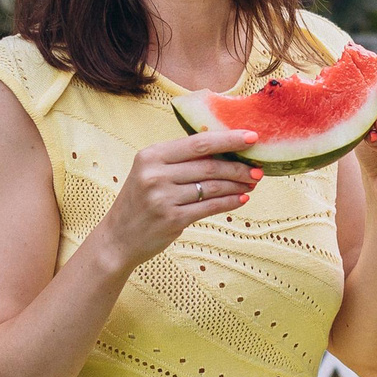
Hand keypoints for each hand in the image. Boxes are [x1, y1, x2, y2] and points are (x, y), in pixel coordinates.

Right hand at [93, 129, 262, 272]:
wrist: (118, 238)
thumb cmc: (141, 202)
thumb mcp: (151, 172)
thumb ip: (180, 160)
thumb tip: (224, 148)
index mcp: (151, 155)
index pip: (198, 143)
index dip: (228, 139)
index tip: (252, 138)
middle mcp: (155, 174)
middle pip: (209, 165)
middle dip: (238, 166)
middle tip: (257, 169)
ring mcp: (163, 197)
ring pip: (213, 187)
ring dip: (237, 184)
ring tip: (252, 183)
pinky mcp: (172, 219)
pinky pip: (210, 207)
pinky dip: (230, 202)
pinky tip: (242, 199)